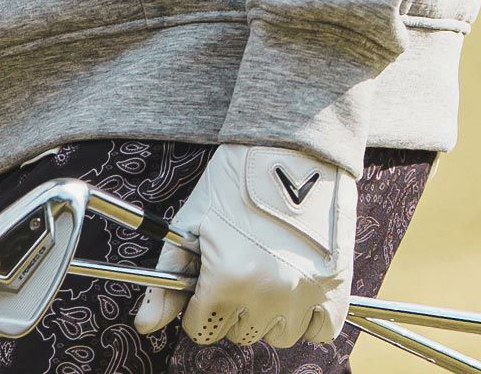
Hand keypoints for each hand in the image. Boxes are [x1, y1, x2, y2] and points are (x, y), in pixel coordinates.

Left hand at [133, 143, 355, 347]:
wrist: (292, 144)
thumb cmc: (238, 177)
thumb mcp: (195, 219)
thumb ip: (169, 277)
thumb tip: (144, 325)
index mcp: (228, 278)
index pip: (201, 328)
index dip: (199, 304)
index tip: (208, 281)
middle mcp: (267, 294)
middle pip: (238, 333)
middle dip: (232, 306)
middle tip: (239, 265)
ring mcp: (305, 293)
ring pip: (277, 335)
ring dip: (268, 313)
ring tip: (269, 269)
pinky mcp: (336, 287)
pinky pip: (320, 331)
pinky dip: (308, 317)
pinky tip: (297, 285)